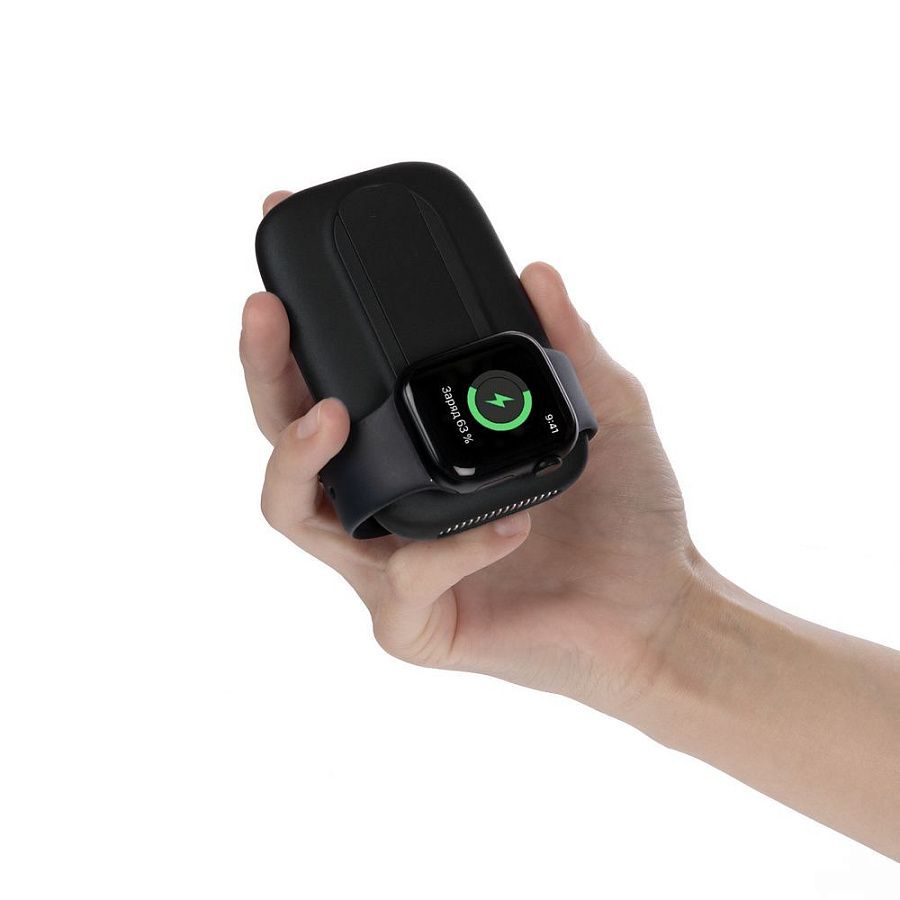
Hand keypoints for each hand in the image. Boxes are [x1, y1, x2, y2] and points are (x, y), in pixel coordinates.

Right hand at [240, 191, 696, 718]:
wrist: (658, 606)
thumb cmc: (626, 513)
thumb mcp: (603, 409)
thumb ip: (570, 344)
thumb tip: (536, 270)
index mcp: (413, 447)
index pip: (332, 383)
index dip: (292, 333)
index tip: (276, 271)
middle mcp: (386, 500)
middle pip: (283, 436)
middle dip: (262, 372)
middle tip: (267, 314)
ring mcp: (390, 565)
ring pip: (295, 513)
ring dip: (296, 458)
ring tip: (330, 417)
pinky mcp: (416, 625)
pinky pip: (402, 582)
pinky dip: (449, 551)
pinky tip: (509, 525)